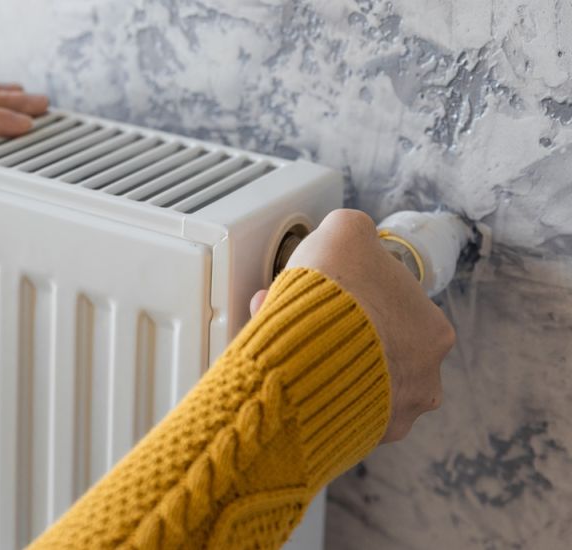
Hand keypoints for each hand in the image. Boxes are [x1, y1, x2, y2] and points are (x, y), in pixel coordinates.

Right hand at [250, 209, 454, 442]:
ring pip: (360, 386)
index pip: (398, 312)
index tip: (334, 297)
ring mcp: (393, 414)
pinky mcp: (357, 438)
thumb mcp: (345, 230)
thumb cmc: (334, 291)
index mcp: (434, 332)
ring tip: (296, 352)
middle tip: (311, 325)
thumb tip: (349, 232)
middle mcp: (424, 379)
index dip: (361, 300)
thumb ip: (353, 230)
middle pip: (383, 352)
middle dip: (347, 338)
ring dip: (331, 368)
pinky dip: (315, 396)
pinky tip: (293, 377)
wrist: (303, 345)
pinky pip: (335, 414)